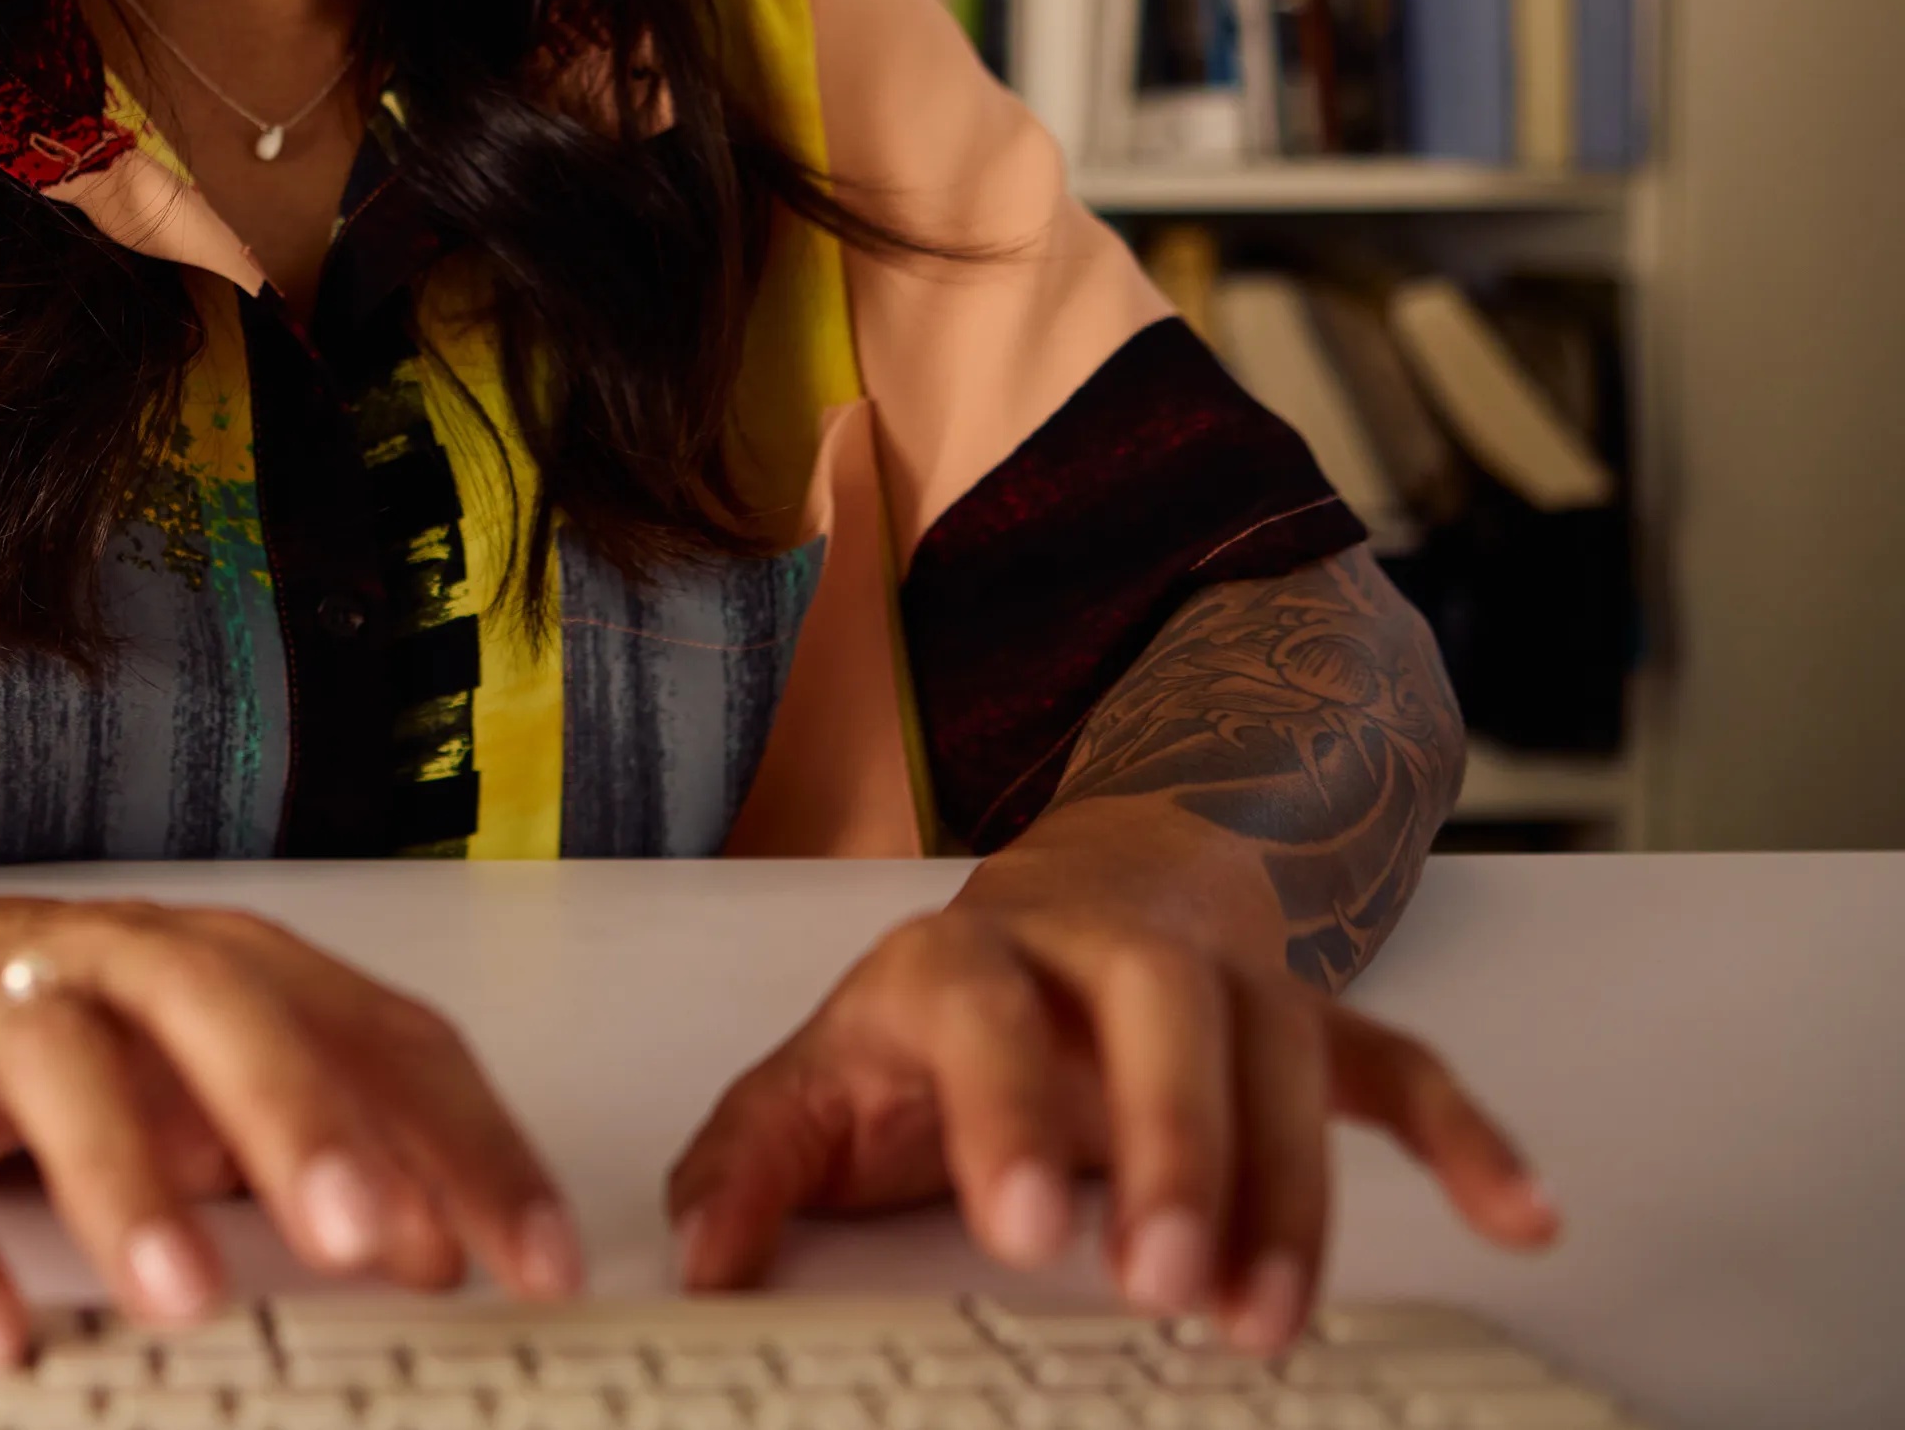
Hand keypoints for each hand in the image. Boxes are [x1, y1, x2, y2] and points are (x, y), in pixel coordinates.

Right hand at [0, 893, 584, 1361]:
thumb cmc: (97, 1032)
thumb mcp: (231, 1085)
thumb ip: (345, 1152)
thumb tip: (446, 1248)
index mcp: (237, 963)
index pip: (379, 1036)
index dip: (467, 1145)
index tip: (538, 1262)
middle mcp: (125, 964)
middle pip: (220, 1012)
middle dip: (298, 1120)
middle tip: (363, 1235)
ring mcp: (0, 1008)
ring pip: (62, 1069)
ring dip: (122, 1182)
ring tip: (180, 1296)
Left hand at [661, 865, 1561, 1355]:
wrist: (1070, 894)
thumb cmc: (936, 1018)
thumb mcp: (820, 1079)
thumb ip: (748, 1166)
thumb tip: (698, 1267)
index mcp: (964, 962)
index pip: (981, 1007)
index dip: (1002, 1110)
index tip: (1023, 1232)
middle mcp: (1098, 950)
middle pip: (1154, 1005)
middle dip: (1172, 1142)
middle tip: (1165, 1284)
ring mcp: (1220, 979)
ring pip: (1282, 1047)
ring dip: (1288, 1187)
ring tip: (1268, 1325)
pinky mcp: (1311, 1021)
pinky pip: (1400, 1065)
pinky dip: (1465, 1135)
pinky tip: (1519, 1217)